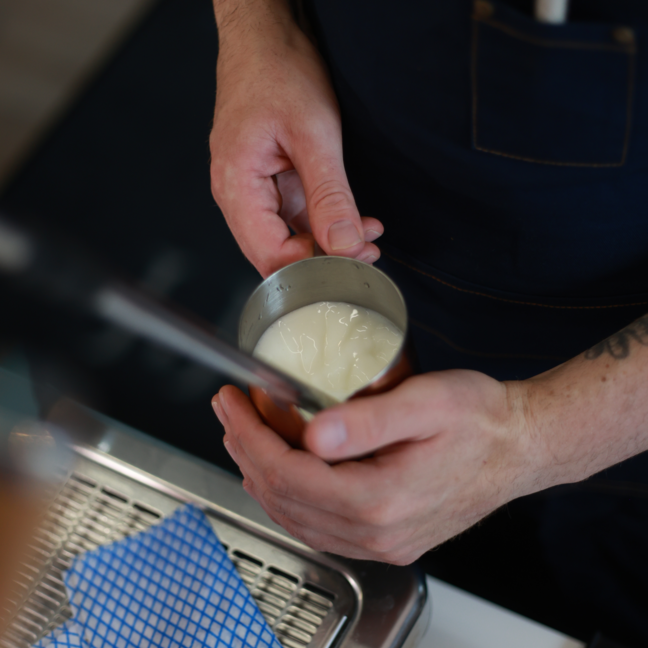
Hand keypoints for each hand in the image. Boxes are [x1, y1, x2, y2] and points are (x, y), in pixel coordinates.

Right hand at [210, 17, 381, 277]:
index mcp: (236, 186)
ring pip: (289, 238)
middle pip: (276, 253)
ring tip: (367, 235)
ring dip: (329, 242)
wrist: (266, 35)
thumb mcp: (314, 134)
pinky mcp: (270, 183)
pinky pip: (295, 217)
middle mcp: (238, 195)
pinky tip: (354, 220)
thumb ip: (329, 195)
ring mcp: (253, 191)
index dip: (311, 267)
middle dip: (323, 259)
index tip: (352, 261)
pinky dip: (325, 223)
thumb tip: (343, 245)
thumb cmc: (278, 70)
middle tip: (366, 254)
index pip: (269, 254)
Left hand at [212, 372, 538, 564]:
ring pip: (295, 517)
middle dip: (245, 451)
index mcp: (381, 498)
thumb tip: (312, 433)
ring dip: (261, 475)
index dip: (249, 435)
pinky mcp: (388, 537)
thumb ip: (368, 422)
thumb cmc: (481, 420)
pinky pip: (318, 527)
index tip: (231, 403)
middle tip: (229, 413)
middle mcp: (377, 531)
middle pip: (283, 498)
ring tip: (245, 437)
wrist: (519, 446)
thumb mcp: (427, 404)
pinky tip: (283, 473)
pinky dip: (288, 497)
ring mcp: (382, 541)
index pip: (287, 473)